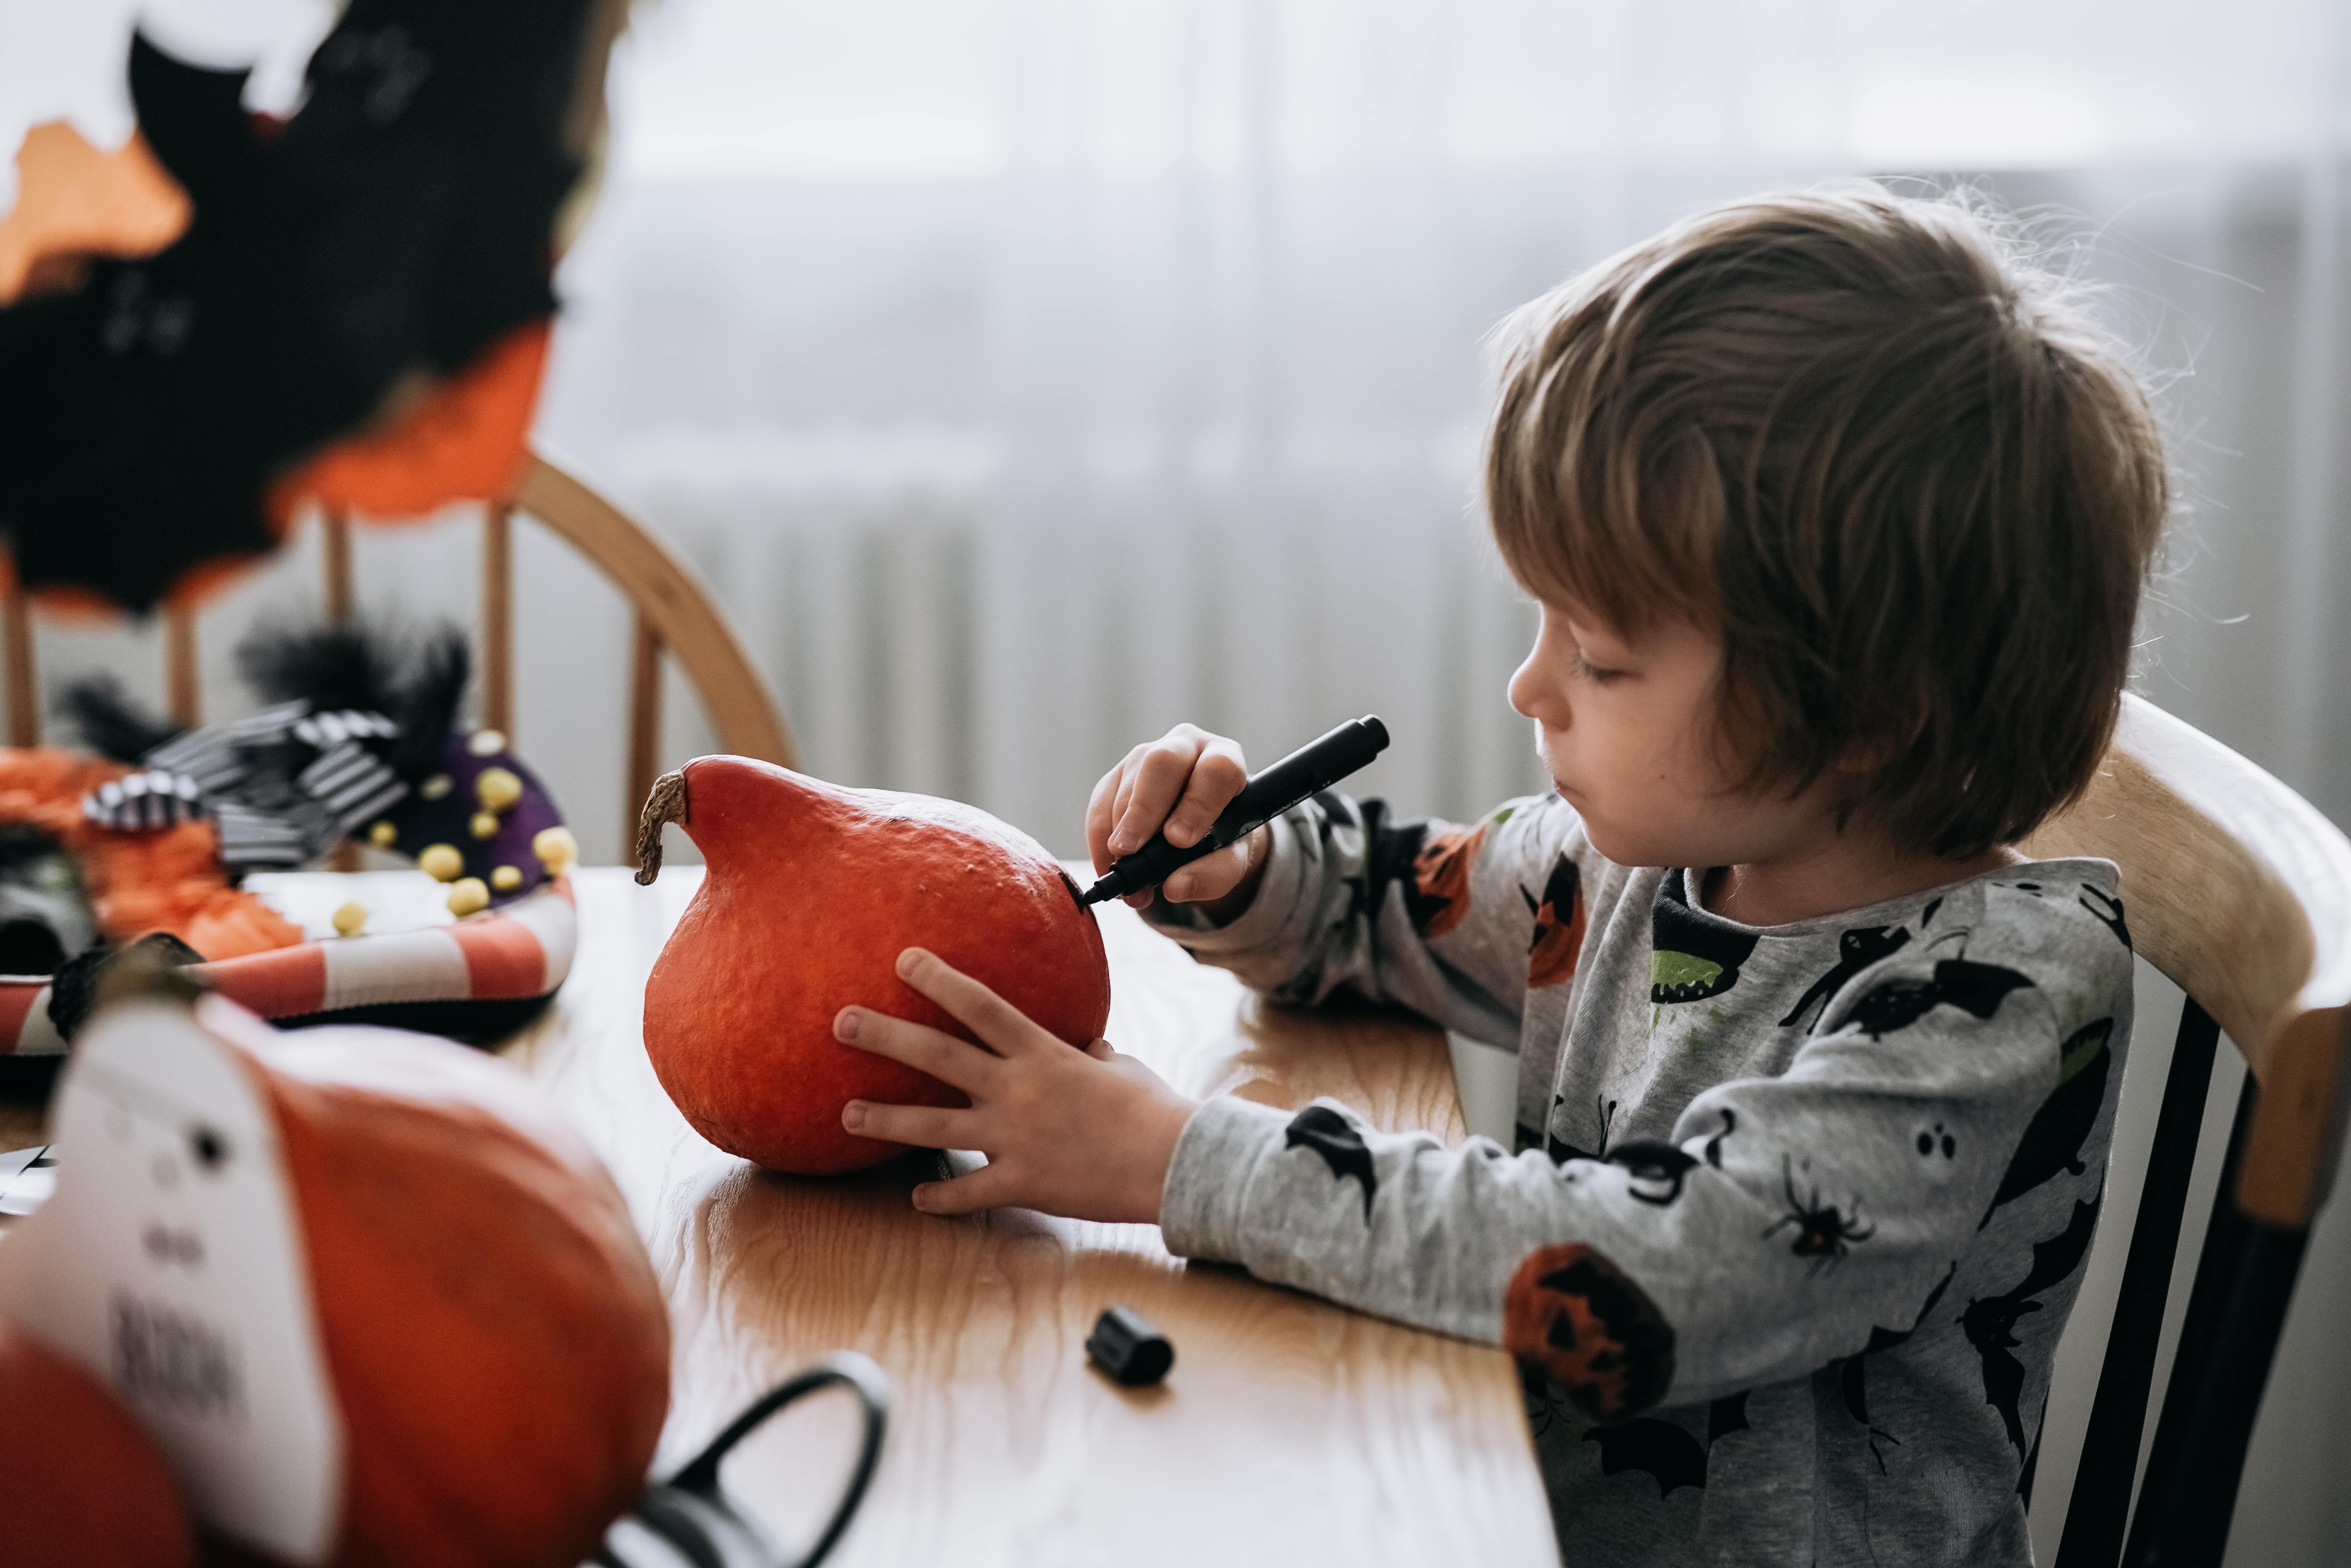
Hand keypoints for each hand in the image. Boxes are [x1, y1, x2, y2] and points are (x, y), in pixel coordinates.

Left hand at [835, 948, 1197, 1222]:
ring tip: (846, 1115)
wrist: (1174, 1160)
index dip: (939, 979)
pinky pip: (969, 1193)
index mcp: (1042, 1053)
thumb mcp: (1119, 1066)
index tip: (903, 959)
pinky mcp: (1022, 1182)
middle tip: (841, 1021)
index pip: (980, 1005)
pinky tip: (916, 1201)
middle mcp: (1018, 1089)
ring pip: (934, 1127)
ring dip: (886, 1121)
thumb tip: (1084, 1043)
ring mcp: (1015, 1138)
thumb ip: (1091, 1053)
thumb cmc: (1152, 1108)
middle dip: (886, 1036)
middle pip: (939, 1056)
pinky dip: (941, 1199)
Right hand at [1086, 722, 1269, 915]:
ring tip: (1130, 881)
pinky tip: (1111, 866)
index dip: (1197, 804)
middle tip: (1130, 852)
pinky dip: (1100, 841)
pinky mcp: (1115, 776)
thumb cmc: (1221, 839)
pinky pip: (1099, 805)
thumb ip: (1214, 874)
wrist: (1199, 831)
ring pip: (1126, 785)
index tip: (1180, 841)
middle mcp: (1185, 747)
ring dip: (1120, 837)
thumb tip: (1175, 887)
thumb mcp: (1230, 861)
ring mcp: (1145, 757)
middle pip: (1161, 763)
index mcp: (1225, 759)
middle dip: (1143, 810)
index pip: (1216, 769)